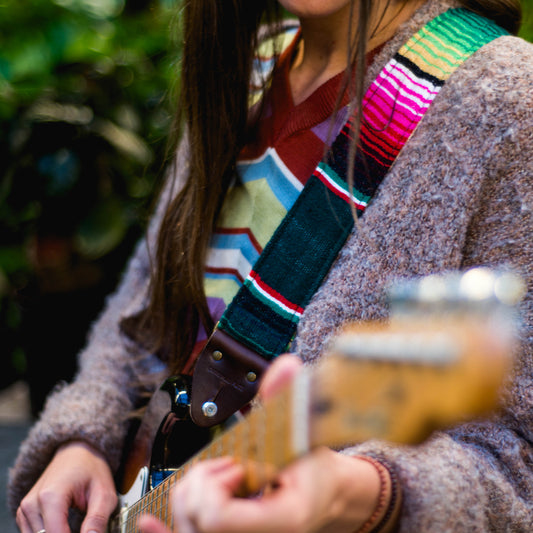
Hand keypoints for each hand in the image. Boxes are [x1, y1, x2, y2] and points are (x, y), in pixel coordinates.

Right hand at [16, 441, 116, 532]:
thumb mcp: (104, 492)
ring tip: (76, 526)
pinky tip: (64, 527)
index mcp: (51, 497)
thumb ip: (98, 519)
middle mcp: (32, 504)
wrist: (77, 452)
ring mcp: (25, 509)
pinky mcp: (24, 514)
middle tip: (85, 527)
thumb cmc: (92, 469)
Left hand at [139, 355, 383, 532]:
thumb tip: (287, 366)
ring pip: (185, 527)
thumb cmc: (316, 469)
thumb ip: (288, 401)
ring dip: (193, 493)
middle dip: (202, 482)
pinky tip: (147, 523)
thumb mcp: (306, 433)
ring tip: (222, 478)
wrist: (326, 495)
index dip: (216, 482)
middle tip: (230, 466)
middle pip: (194, 519)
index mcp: (282, 521)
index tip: (237, 464)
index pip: (217, 517)